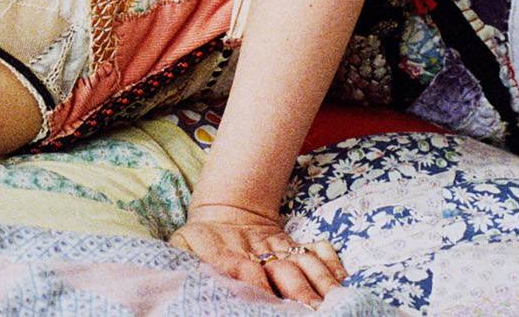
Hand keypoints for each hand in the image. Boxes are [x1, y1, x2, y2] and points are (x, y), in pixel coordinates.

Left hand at [169, 203, 346, 307]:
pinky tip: (342, 280)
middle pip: (285, 272)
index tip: (267, 303)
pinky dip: (331, 262)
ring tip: (332, 303)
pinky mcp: (295, 247)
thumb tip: (176, 277)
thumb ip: (182, 258)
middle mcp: (260, 253)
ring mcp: (281, 250)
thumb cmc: (200, 240)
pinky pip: (319, 252)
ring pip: (306, 264)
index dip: (258, 288)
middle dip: (299, 293)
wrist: (225, 211)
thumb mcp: (183, 245)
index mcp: (228, 254)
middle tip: (310, 311)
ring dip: (321, 283)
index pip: (247, 272)